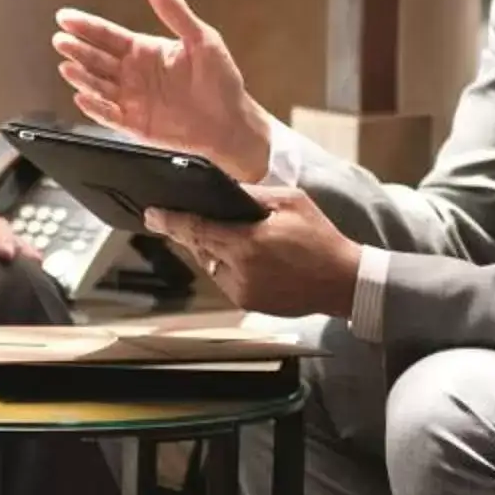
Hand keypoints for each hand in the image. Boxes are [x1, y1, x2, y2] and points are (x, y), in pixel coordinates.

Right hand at [52, 0, 269, 181]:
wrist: (231, 121)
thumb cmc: (219, 78)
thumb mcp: (202, 40)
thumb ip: (176, 13)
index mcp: (144, 50)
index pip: (108, 36)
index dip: (86, 26)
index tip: (64, 17)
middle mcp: (132, 73)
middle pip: (97, 60)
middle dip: (78, 50)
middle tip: (60, 41)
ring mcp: (131, 99)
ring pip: (98, 86)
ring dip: (82, 77)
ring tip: (67, 68)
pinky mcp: (135, 124)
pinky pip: (110, 115)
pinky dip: (96, 108)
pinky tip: (83, 98)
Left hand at [144, 186, 363, 319]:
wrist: (343, 281)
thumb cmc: (320, 237)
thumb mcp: (290, 202)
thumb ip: (252, 195)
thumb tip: (223, 190)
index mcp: (247, 244)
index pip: (197, 230)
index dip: (171, 221)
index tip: (151, 214)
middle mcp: (239, 272)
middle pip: (200, 248)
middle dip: (190, 232)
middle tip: (179, 218)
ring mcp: (243, 292)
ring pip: (211, 266)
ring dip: (210, 250)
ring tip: (223, 233)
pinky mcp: (250, 304)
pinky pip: (226, 280)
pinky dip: (226, 266)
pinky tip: (241, 254)